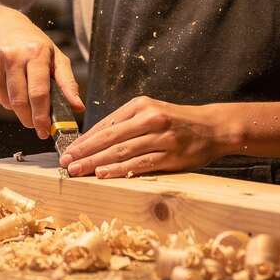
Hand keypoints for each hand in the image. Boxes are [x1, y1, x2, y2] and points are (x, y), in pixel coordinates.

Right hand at [0, 8, 82, 138]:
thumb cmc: (32, 43)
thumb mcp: (55, 56)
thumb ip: (68, 83)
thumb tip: (78, 107)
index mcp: (35, 52)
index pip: (38, 92)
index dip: (42, 116)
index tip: (46, 131)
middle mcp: (12, 56)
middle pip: (20, 101)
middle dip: (30, 119)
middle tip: (37, 125)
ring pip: (7, 102)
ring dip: (18, 108)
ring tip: (25, 94)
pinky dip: (6, 99)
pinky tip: (10, 85)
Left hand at [59, 96, 232, 177]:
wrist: (213, 127)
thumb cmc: (177, 122)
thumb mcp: (152, 112)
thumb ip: (127, 123)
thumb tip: (95, 140)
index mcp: (141, 105)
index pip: (106, 123)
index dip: (84, 139)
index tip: (68, 150)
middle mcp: (149, 118)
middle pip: (109, 137)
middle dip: (84, 151)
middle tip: (65, 162)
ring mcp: (161, 137)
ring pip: (121, 151)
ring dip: (96, 162)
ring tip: (78, 171)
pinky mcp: (170, 155)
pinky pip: (140, 163)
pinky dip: (120, 169)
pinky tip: (103, 174)